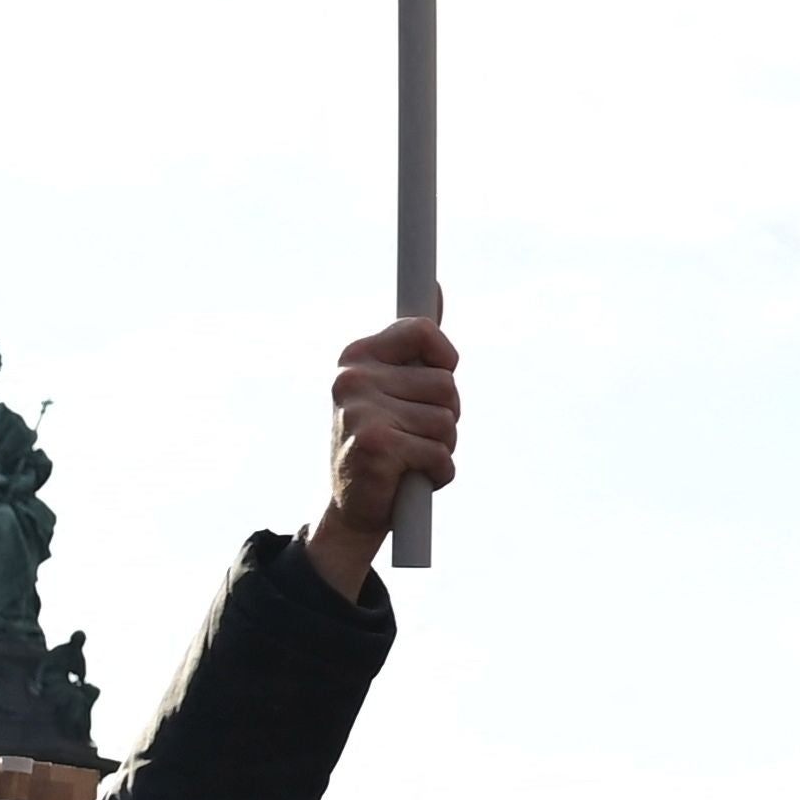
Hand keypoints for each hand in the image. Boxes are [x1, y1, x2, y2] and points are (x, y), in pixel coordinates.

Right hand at [310, 315, 460, 594]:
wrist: (352, 511)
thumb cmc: (385, 445)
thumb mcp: (396, 389)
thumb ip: (415, 345)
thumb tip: (435, 287)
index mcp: (356, 358)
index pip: (422, 331)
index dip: (444, 360)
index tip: (440, 374)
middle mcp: (352, 378)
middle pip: (447, 385)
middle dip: (446, 416)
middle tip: (415, 435)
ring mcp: (361, 411)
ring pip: (448, 421)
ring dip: (442, 447)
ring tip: (411, 458)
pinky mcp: (375, 444)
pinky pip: (440, 454)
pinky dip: (438, 473)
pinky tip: (410, 480)